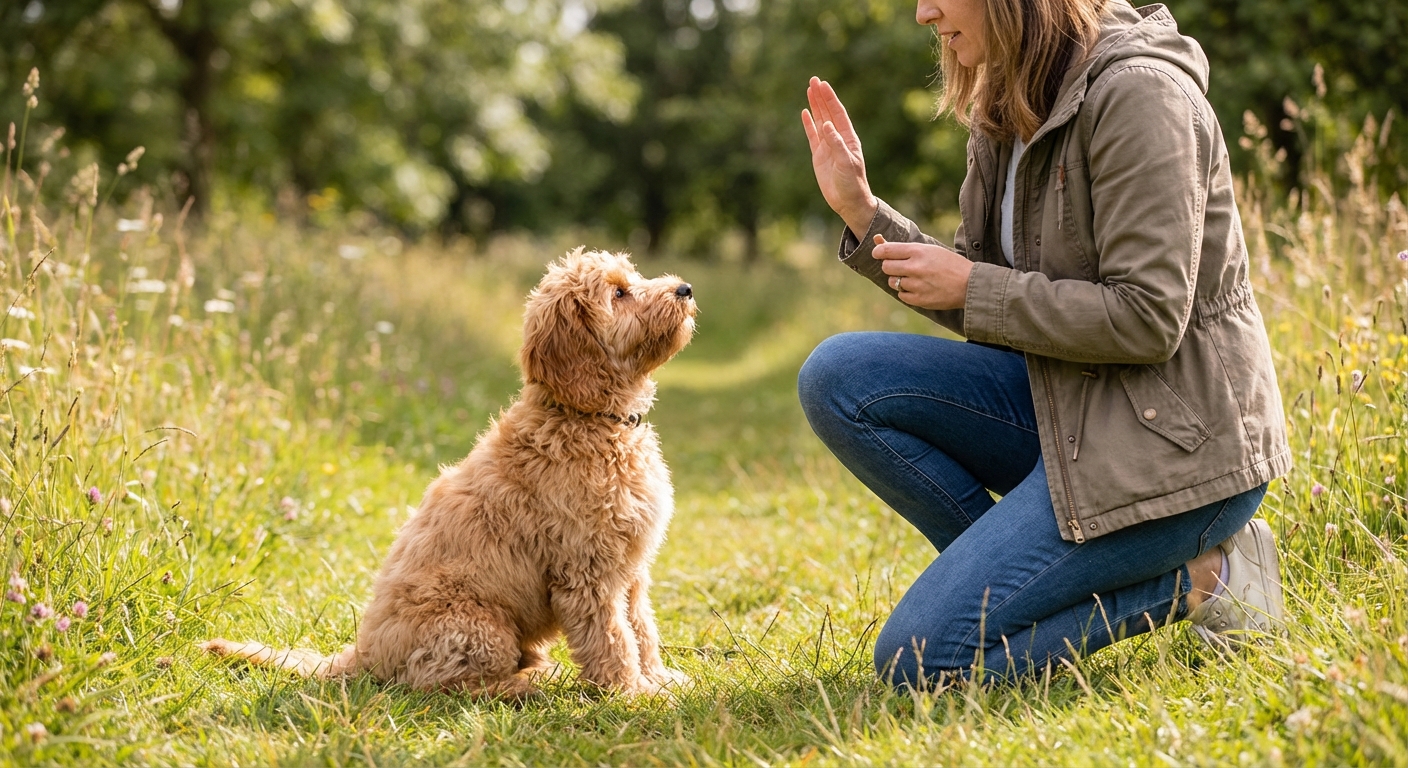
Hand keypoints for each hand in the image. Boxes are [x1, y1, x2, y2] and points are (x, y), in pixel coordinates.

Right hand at [801, 77, 876, 235]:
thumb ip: (837, 144)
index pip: (838, 113)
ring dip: (815, 106)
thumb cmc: (852, 183)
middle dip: (821, 97)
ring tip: (809, 90)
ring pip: (819, 121)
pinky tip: (805, 112)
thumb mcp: (846, 164)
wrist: (848, 202)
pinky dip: (808, 124)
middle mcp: (838, 138)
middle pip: (827, 112)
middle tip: (813, 80)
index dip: (830, 98)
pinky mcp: (819, 156)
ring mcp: (828, 146)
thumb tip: (826, 125)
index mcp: (848, 138)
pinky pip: (812, 136)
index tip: (823, 84)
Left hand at [873, 235, 972, 310]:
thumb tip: (876, 240)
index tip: (878, 254)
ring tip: (915, 278)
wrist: (970, 284)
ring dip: (899, 280)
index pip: (886, 250)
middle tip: (902, 267)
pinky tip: (920, 288)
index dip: (878, 252)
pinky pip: (901, 295)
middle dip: (891, 266)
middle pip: (886, 267)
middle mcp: (915, 267)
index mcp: (918, 251)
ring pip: (893, 282)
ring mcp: (917, 285)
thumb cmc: (949, 264)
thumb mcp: (929, 250)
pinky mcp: (919, 300)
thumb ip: (902, 248)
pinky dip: (907, 292)